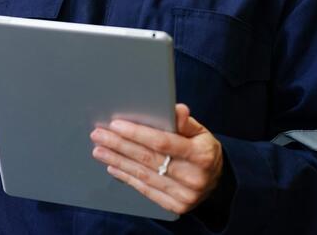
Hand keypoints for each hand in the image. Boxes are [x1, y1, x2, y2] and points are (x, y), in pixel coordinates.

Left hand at [89, 103, 224, 215]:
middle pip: (148, 158)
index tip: (115, 124)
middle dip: (119, 145)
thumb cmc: (202, 150)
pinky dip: (127, 177)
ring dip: (118, 161)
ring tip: (99, 150)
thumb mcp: (201, 132)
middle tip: (98, 135)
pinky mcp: (176, 206)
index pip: (163, 142)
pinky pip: (146, 190)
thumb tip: (177, 110)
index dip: (137, 133)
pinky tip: (113, 167)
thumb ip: (186, 122)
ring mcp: (185, 195)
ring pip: (144, 175)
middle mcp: (193, 177)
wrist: (217, 182)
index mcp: (201, 155)